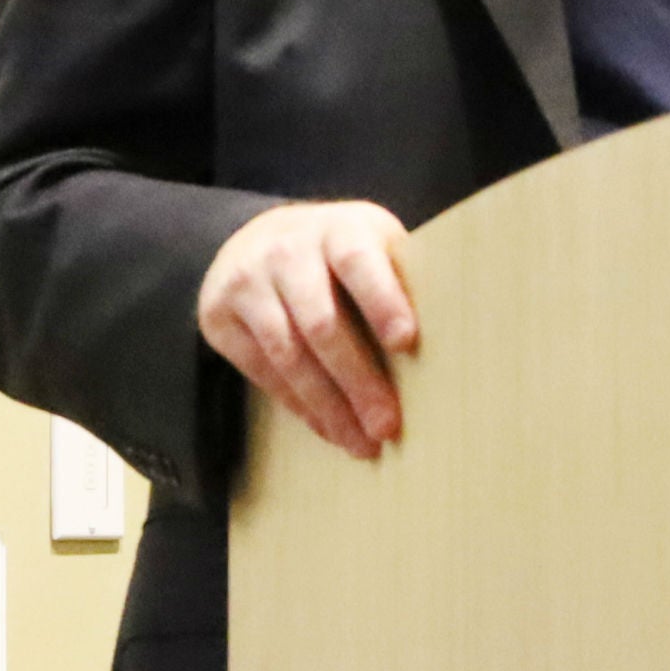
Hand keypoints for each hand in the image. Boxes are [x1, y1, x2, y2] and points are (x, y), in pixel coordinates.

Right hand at [197, 201, 420, 460]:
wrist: (256, 237)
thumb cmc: (340, 249)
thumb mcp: (372, 242)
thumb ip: (398, 276)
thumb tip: (450, 338)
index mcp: (339, 229)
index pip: (359, 263)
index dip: (382, 301)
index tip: (406, 342)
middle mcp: (287, 252)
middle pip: (322, 323)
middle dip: (357, 380)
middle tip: (387, 424)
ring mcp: (248, 284)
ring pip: (289, 356)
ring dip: (328, 407)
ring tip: (361, 441)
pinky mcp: (219, 317)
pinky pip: (262, 371)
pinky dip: (299, 406)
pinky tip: (328, 429)